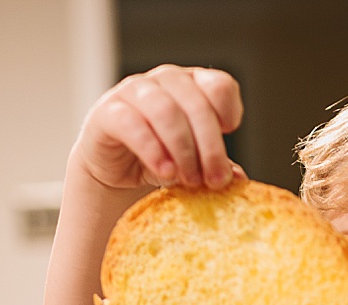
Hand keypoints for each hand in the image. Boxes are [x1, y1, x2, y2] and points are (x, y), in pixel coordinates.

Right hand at [73, 65, 244, 191]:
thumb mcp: (194, 161)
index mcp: (192, 85)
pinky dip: (152, 150)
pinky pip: (132, 124)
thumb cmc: (160, 158)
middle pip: (196, 104)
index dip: (228, 110)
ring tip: (189, 180)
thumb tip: (240, 179)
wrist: (114, 170)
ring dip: (183, 150)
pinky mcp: (107, 112)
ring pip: (166, 111)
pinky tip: (165, 172)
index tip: (229, 136)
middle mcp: (165, 81)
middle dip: (210, 147)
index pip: (218, 85)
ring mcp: (134, 91)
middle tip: (215, 180)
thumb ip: (215, 165)